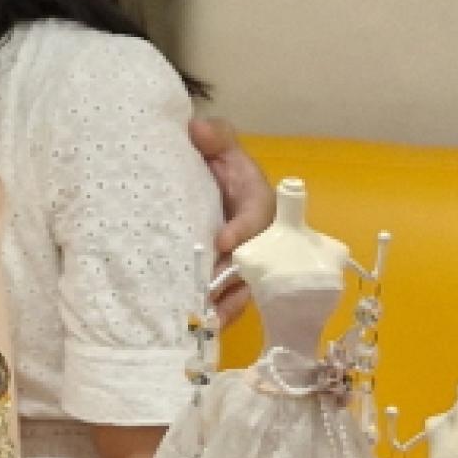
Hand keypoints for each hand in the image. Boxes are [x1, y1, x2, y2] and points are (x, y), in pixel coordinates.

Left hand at [192, 115, 271, 326]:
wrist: (204, 184)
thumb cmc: (218, 165)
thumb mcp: (220, 147)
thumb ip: (214, 137)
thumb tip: (198, 130)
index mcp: (258, 201)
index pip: (258, 215)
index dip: (244, 229)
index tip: (222, 240)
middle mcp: (259, 236)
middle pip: (257, 262)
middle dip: (235, 280)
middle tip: (210, 296)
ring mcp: (247, 259)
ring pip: (244, 286)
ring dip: (226, 303)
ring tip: (204, 319)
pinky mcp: (231, 277)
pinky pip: (229, 299)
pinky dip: (217, 313)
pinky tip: (198, 327)